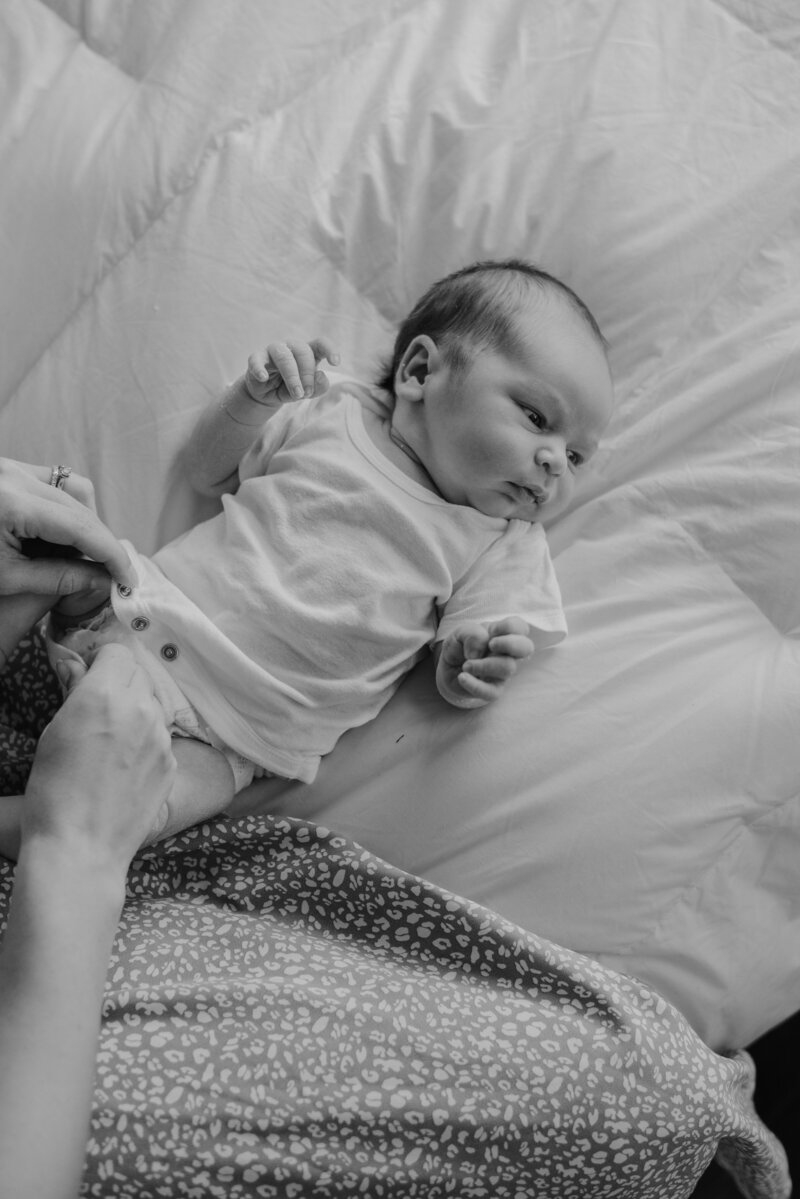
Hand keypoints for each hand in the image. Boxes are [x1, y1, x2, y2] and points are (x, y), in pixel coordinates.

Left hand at [0, 458, 133, 597]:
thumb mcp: (6, 578)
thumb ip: (60, 578)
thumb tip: (107, 580)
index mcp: (9, 502)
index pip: (79, 526)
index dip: (110, 554)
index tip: (129, 579)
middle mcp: (12, 474)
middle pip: (81, 505)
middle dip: (99, 542)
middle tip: (108, 574)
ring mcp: (10, 467)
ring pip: (74, 488)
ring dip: (85, 523)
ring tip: (76, 555)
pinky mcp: (9, 469)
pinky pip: (55, 481)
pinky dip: (67, 509)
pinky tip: (59, 536)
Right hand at [22, 644, 175, 872]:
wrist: (82, 848)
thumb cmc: (53, 793)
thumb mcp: (52, 735)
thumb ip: (73, 694)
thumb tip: (77, 668)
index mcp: (104, 695)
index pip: (117, 652)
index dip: (102, 662)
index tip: (90, 676)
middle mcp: (140, 709)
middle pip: (139, 674)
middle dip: (120, 682)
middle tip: (98, 707)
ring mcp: (161, 737)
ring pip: (152, 705)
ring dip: (135, 711)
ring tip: (111, 741)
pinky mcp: (171, 763)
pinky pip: (160, 737)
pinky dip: (146, 741)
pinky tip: (124, 766)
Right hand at [244, 337, 339, 402]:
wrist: (266, 395)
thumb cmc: (290, 388)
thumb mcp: (307, 392)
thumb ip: (318, 387)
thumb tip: (321, 376)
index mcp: (307, 352)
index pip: (321, 343)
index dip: (330, 349)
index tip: (335, 363)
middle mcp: (291, 347)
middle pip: (303, 351)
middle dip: (307, 374)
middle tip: (306, 393)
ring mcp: (273, 351)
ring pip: (284, 356)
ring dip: (292, 376)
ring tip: (296, 394)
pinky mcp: (256, 358)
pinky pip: (257, 360)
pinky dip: (260, 368)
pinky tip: (264, 378)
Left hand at [435, 616, 533, 708]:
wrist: (446, 669)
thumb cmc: (459, 648)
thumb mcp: (460, 633)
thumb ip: (473, 634)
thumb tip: (480, 652)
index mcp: (502, 635)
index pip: (520, 627)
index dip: (509, 626)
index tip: (491, 631)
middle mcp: (507, 654)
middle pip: (527, 647)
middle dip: (510, 643)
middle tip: (491, 644)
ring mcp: (502, 674)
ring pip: (508, 668)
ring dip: (483, 665)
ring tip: (466, 665)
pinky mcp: (493, 690)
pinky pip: (491, 692)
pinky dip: (474, 684)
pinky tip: (462, 677)